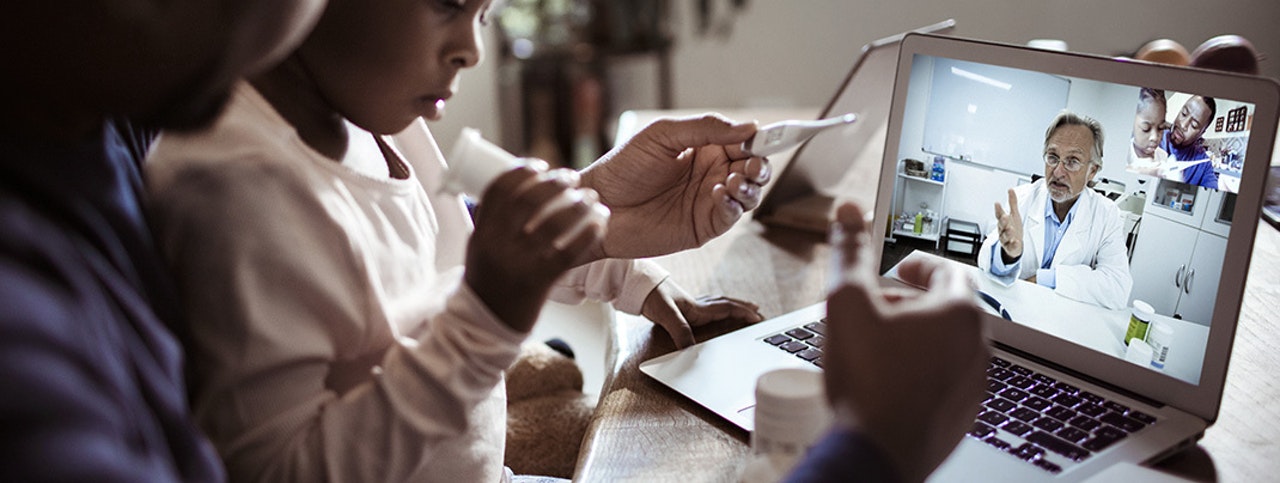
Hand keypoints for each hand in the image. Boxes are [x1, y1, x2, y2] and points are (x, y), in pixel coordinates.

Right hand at [465, 166, 608, 332]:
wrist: (485, 327)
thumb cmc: (489, 283)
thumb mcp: (481, 248)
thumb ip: (496, 222)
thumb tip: (518, 190)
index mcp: (482, 231)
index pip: (500, 188)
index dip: (522, 170)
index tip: (541, 164)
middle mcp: (497, 244)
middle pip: (529, 199)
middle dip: (553, 182)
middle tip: (571, 178)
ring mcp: (518, 263)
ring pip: (552, 223)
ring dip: (577, 205)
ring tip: (591, 198)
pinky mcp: (539, 281)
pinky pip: (569, 251)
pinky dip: (588, 233)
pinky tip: (601, 222)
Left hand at [580, 114, 768, 258]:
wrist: (600, 205)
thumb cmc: (624, 167)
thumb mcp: (663, 136)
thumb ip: (705, 128)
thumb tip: (749, 127)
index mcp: (704, 148)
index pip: (742, 142)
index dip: (756, 140)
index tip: (762, 137)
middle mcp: (711, 174)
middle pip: (752, 169)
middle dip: (759, 166)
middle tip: (751, 164)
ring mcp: (708, 201)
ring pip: (748, 194)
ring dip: (750, 186)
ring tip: (733, 181)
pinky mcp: (702, 226)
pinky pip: (730, 216)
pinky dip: (733, 206)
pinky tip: (719, 194)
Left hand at [640, 279, 762, 348]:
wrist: (637, 286)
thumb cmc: (651, 296)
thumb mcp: (666, 314)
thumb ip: (679, 331)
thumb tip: (690, 351)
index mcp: (698, 307)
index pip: (726, 308)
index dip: (743, 312)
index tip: (758, 317)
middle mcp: (697, 305)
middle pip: (727, 304)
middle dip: (744, 308)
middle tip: (759, 312)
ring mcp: (691, 304)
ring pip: (718, 303)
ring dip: (733, 306)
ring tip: (745, 308)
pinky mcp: (683, 306)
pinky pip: (708, 305)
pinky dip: (718, 307)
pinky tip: (714, 310)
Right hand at [826, 202, 988, 482]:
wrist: (876, 455)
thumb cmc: (868, 382)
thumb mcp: (846, 304)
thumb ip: (849, 254)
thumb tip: (849, 213)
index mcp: (959, 313)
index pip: (948, 269)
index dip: (916, 264)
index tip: (896, 270)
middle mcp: (978, 347)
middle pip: (950, 308)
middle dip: (912, 303)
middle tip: (877, 309)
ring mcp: (974, 385)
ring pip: (948, 346)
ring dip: (917, 338)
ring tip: (878, 347)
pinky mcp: (962, 415)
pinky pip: (946, 380)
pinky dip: (922, 372)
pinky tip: (887, 382)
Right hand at [993, 188, 1023, 261]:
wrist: (1015, 245)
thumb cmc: (1014, 228)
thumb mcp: (1014, 214)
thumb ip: (1012, 202)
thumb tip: (1011, 190)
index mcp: (1003, 221)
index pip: (999, 214)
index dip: (998, 209)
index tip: (997, 203)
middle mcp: (1003, 230)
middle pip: (1001, 225)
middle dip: (1002, 221)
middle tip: (1004, 216)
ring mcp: (1006, 239)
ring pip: (1004, 236)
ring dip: (1007, 232)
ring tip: (1011, 229)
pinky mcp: (1010, 247)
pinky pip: (1010, 246)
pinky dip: (1013, 245)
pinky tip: (1016, 242)